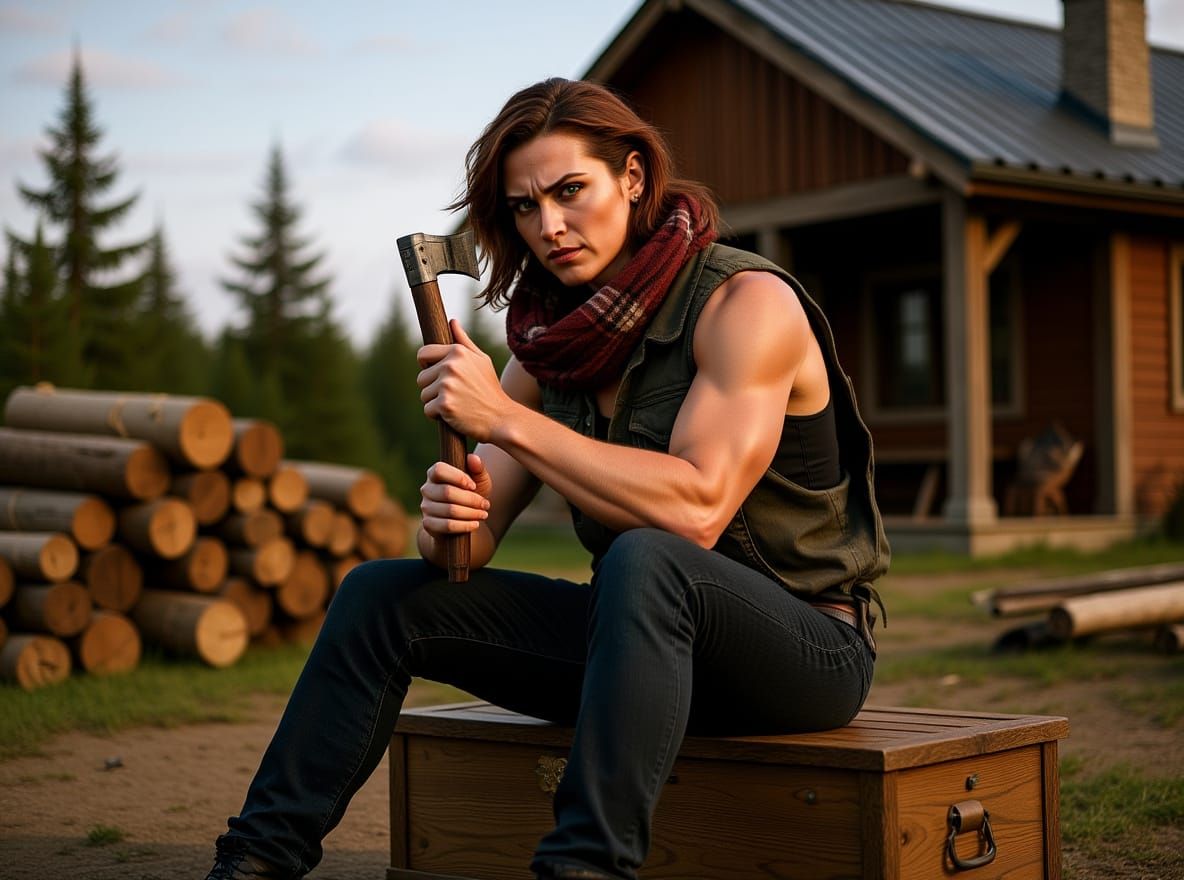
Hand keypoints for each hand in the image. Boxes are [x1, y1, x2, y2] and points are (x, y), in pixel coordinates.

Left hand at [417, 320, 508, 441]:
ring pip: (424, 395)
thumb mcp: (482, 361)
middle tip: (454, 394)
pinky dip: (438, 416)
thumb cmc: (490, 389)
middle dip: (433, 388)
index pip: (423, 354)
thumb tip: (452, 322)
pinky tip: (454, 414)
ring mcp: (447, 385)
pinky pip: (427, 410)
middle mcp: (451, 366)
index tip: (438, 375)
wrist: (501, 417)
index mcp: (458, 352)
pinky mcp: (444, 405)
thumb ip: (464, 342)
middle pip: (421, 377)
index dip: (427, 366)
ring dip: (435, 402)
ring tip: (456, 403)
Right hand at [419, 452, 491, 540]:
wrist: (463, 518)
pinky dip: (464, 525)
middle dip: (471, 499)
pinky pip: (447, 525)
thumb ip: (478, 468)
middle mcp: (427, 489)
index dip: (458, 477)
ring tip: (483, 514)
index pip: (439, 470)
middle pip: (447, 492)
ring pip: (450, 510)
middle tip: (486, 504)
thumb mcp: (479, 480)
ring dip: (471, 513)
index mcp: (435, 473)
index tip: (474, 486)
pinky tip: (475, 524)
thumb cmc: (471, 494)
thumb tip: (473, 458)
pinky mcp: (428, 524)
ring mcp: (425, 507)